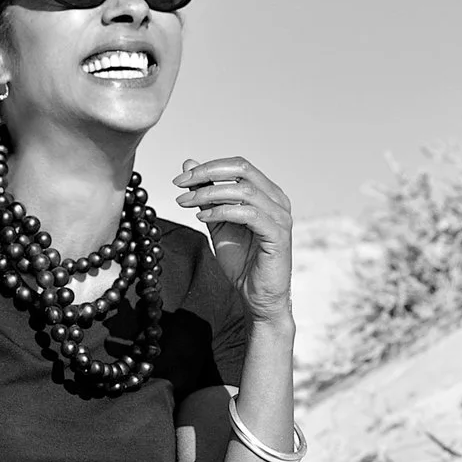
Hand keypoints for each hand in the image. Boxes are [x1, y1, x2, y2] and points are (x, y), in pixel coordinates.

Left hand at [173, 155, 292, 323]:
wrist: (257, 296)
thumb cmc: (242, 261)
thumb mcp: (217, 222)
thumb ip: (206, 195)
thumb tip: (189, 165)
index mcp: (267, 194)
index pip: (238, 166)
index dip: (207, 168)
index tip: (181, 179)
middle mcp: (277, 200)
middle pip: (242, 170)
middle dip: (207, 174)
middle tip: (181, 184)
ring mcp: (280, 217)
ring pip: (243, 191)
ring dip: (209, 194)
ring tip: (187, 203)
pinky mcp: (277, 234)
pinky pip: (248, 214)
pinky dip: (222, 211)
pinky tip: (203, 217)